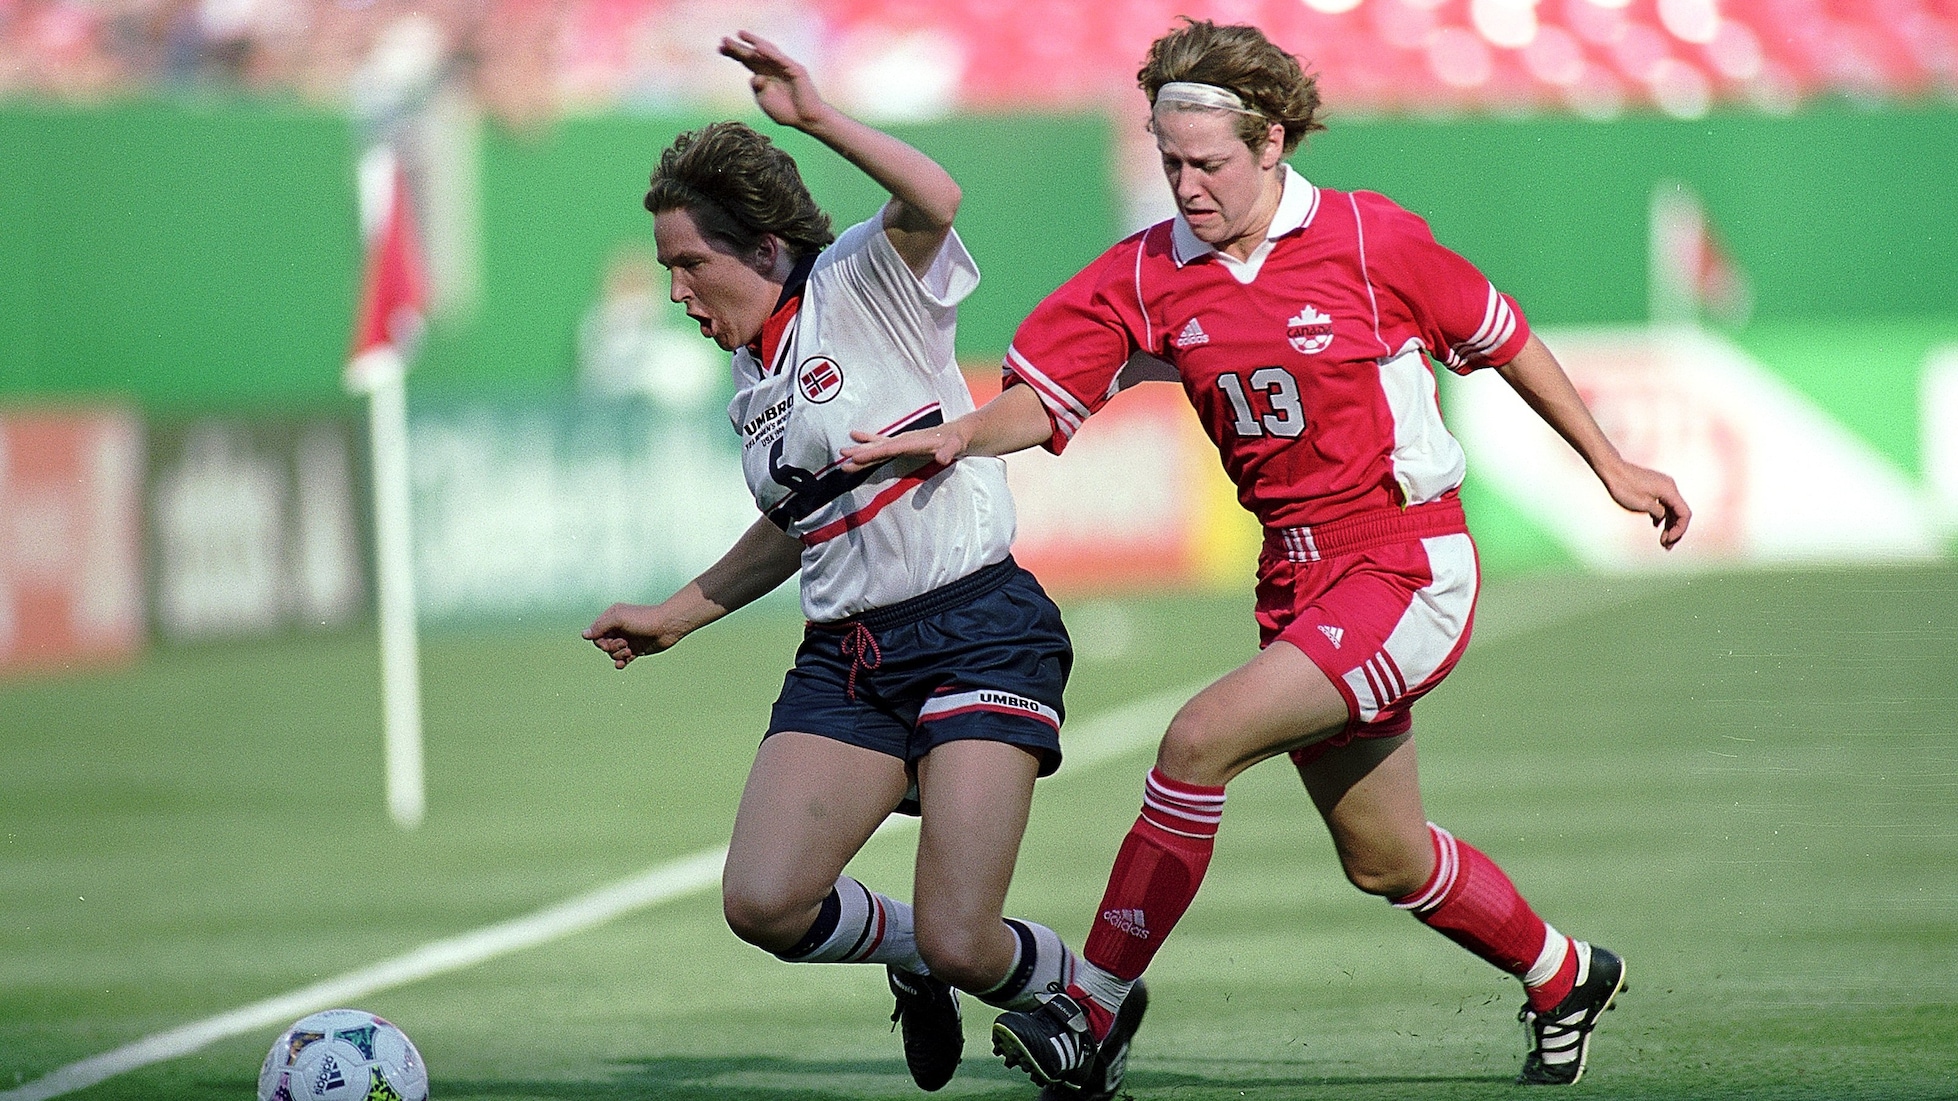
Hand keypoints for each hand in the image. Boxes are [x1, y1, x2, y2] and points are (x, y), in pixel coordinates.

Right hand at [582, 602, 687, 668]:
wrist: (666, 627)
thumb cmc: (644, 619)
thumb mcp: (619, 619)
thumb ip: (601, 626)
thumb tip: (584, 635)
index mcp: (612, 618)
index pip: (596, 633)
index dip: (600, 641)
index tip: (609, 640)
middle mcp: (618, 628)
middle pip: (603, 645)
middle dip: (611, 647)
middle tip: (624, 644)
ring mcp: (626, 640)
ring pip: (612, 653)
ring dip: (618, 654)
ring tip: (629, 650)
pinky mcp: (635, 650)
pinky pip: (622, 660)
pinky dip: (621, 662)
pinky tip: (623, 664)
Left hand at [719, 31, 831, 130]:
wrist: (806, 120)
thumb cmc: (786, 112)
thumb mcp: (765, 101)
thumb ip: (757, 88)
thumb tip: (755, 77)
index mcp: (764, 75)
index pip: (746, 60)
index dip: (734, 54)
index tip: (719, 49)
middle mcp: (772, 68)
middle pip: (753, 54)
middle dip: (739, 47)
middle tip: (723, 40)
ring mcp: (784, 67)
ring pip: (767, 52)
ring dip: (754, 43)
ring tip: (740, 35)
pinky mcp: (795, 70)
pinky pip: (781, 59)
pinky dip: (770, 53)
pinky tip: (758, 48)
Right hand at [839, 423, 968, 472]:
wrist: (956, 433)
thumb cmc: (956, 440)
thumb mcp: (956, 446)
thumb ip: (949, 451)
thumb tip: (942, 458)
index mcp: (912, 441)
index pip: (889, 448)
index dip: (873, 453)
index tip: (857, 457)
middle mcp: (903, 440)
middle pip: (878, 447)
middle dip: (861, 452)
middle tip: (842, 457)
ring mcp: (901, 442)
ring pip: (876, 446)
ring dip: (860, 449)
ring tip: (842, 451)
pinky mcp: (901, 445)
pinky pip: (881, 445)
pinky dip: (868, 444)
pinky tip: (856, 440)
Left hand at [1602, 460, 1691, 549]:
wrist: (1612, 470)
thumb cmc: (1624, 487)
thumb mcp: (1642, 505)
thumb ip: (1658, 513)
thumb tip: (1663, 517)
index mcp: (1669, 490)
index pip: (1684, 514)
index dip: (1680, 529)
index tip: (1668, 540)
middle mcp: (1669, 487)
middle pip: (1679, 513)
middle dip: (1674, 530)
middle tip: (1666, 546)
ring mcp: (1662, 487)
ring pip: (1671, 509)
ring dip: (1668, 525)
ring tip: (1663, 541)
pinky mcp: (1655, 488)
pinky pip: (1663, 504)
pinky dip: (1662, 516)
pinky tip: (1656, 526)